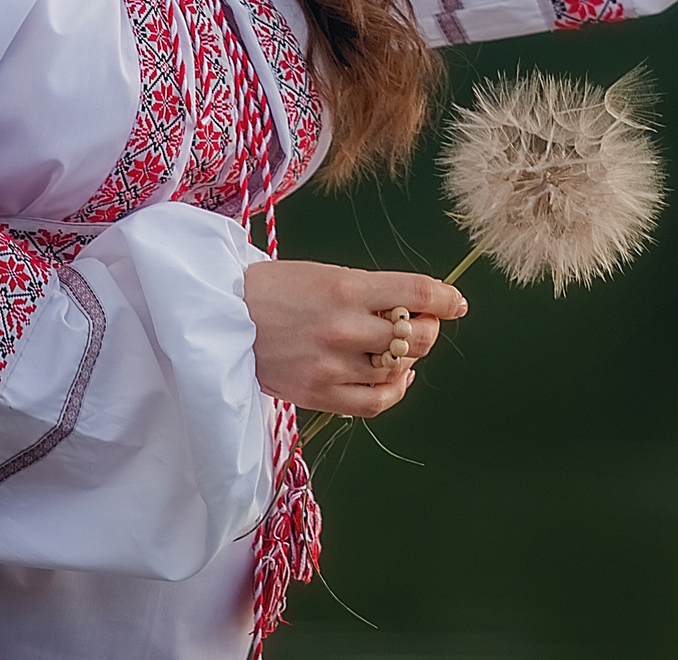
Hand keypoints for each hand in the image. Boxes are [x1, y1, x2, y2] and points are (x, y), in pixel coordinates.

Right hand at [242, 259, 464, 417]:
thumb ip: (371, 292)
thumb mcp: (326, 275)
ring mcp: (332, 364)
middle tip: (420, 324)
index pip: (418, 292)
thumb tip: (418, 308)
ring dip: (408, 359)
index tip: (455, 303)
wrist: (221, 318)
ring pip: (399, 369)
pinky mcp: (319, 393)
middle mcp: (345, 327)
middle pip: (416, 336)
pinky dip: (395, 390)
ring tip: (397, 349)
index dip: (446, 299)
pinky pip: (376, 402)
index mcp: (348, 287)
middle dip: (428, 329)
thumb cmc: (276, 290)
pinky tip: (396, 378)